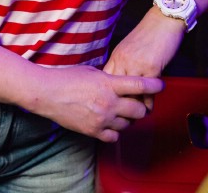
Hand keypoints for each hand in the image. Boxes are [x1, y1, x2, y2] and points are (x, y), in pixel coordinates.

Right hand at [34, 64, 163, 142]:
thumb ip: (109, 78)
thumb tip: (122, 83)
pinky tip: (111, 123)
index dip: (154, 85)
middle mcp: (108, 103)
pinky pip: (114, 136)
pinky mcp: (93, 131)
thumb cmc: (67, 78)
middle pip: (138, 110)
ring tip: (120, 112)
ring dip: (128, 119)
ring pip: (128, 125)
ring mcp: (101, 119)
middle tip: (138, 104)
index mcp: (108, 84)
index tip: (160, 84)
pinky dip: (116, 130)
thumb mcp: (92, 72)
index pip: (139, 86)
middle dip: (141, 107)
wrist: (47, 93)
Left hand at [104, 7, 185, 108]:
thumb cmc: (148, 34)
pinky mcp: (152, 68)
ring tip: (135, 117)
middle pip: (116, 90)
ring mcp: (136, 65)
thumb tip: (120, 82)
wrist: (163, 21)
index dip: (108, 95)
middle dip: (118, 105)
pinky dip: (149, 102)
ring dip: (134, 107)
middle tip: (122, 117)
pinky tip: (149, 108)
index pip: (106, 81)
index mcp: (117, 56)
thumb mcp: (129, 48)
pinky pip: (148, 92)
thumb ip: (124, 64)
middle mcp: (123, 61)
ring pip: (131, 94)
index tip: (109, 106)